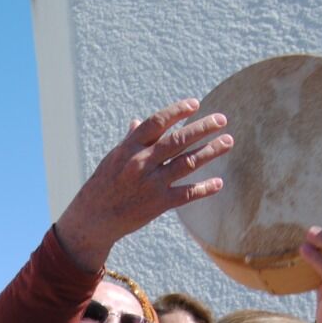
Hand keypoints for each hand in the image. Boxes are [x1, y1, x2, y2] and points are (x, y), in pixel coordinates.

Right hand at [53, 98, 233, 271]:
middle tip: (222, 119)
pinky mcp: (158, 204)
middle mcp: (141, 163)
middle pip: (177, 141)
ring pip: (187, 163)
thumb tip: (138, 121)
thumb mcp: (113, 158)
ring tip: (227, 142)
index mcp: (130, 148)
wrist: (93, 218)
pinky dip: (204, 188)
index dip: (177, 111)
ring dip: (210, 151)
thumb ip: (130, 140)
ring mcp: (151, 184)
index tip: (195, 104)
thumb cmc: (104, 184)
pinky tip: (218, 183)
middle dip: (202, 128)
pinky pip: (186, 194)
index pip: (157, 122)